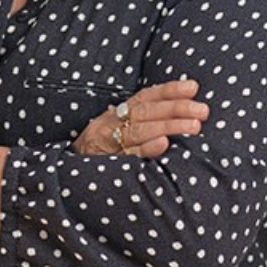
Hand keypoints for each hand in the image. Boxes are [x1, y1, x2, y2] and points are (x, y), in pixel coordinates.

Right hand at [72, 80, 208, 158]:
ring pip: (139, 130)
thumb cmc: (97, 156)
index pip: (144, 97)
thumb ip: (138, 125)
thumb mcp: (114, 134)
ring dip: (168, 126)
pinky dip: (145, 148)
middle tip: (203, 110)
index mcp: (115, 115)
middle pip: (145, 112)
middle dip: (176, 108)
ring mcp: (106, 144)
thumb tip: (176, 117)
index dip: (168, 90)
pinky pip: (127, 155)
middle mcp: (109, 124)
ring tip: (194, 126)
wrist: (63, 179)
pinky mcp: (105, 164)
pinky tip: (164, 145)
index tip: (193, 87)